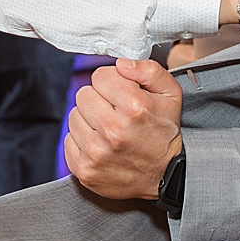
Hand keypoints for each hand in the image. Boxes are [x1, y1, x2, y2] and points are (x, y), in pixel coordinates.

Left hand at [64, 57, 182, 200]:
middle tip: (115, 112)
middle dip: (99, 99)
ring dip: (89, 120)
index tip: (121, 94)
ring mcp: (96, 152)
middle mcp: (113, 130)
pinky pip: (68, 140)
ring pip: (74, 116)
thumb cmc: (163, 135)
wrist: (163, 176)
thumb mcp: (170, 95)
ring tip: (108, 129)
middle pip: (83, 94)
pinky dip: (82, 140)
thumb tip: (122, 64)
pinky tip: (101, 144)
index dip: (111, 82)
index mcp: (134, 108)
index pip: (100, 76)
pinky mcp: (84, 169)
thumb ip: (149, 71)